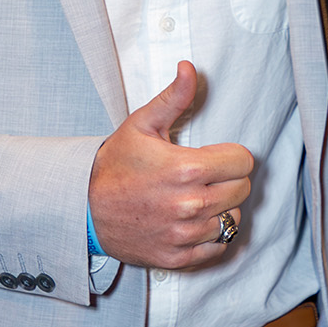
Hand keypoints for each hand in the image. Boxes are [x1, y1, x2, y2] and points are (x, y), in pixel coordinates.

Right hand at [87, 61, 253, 269]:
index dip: (231, 155)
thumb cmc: (115, 165)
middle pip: (242, 190)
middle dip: (228, 179)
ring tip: (197, 197)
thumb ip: (173, 97)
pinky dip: (211, 235)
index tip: (215, 157)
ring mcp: (184, 235)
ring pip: (232, 219)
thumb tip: (189, 69)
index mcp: (187, 169)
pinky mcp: (177, 258)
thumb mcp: (142, 124)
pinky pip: (218, 247)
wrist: (83, 208)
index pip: (243, 162)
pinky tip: (193, 220)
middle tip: (205, 176)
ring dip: (221, 208)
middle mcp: (190, 205)